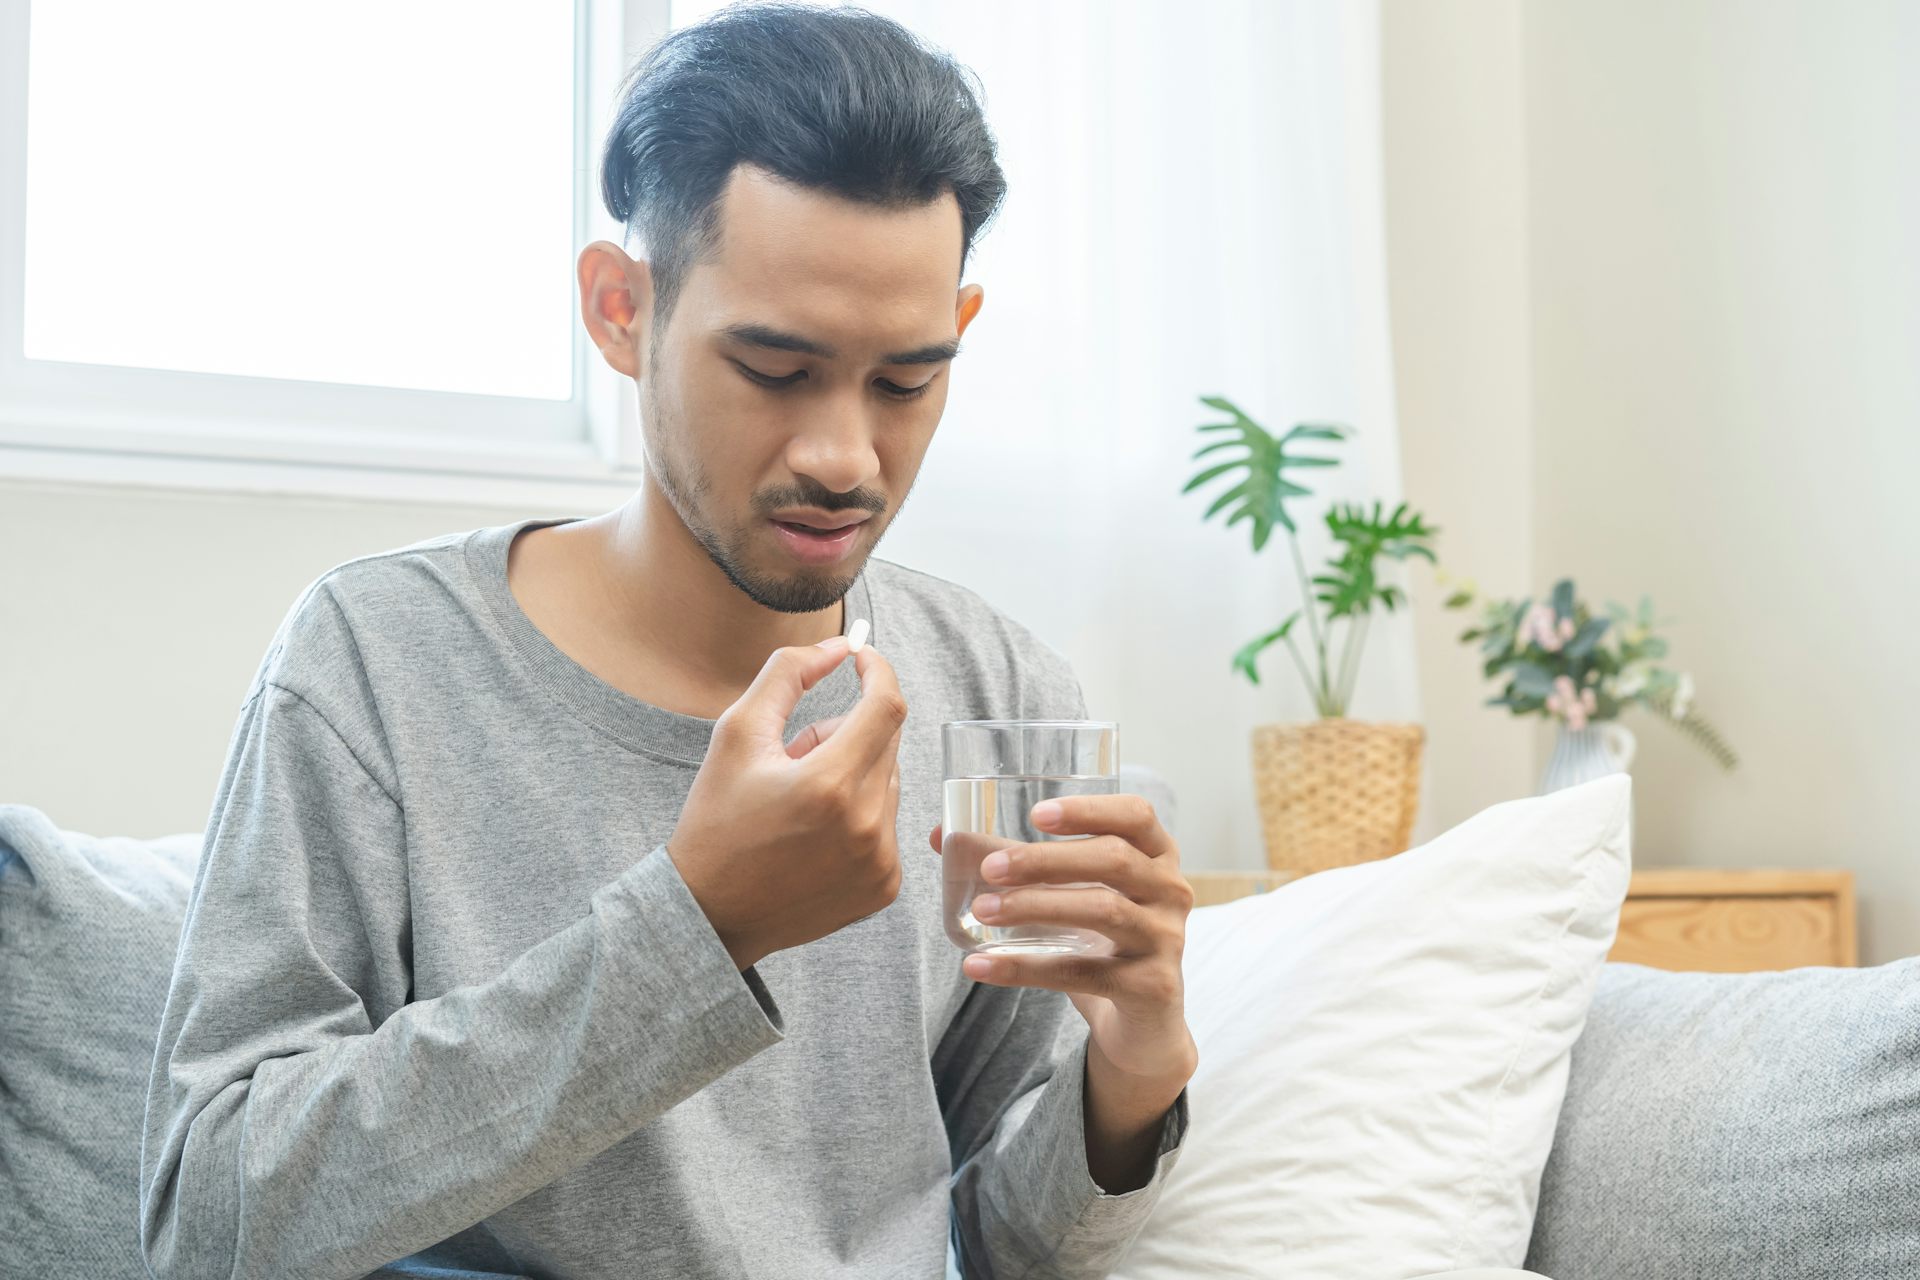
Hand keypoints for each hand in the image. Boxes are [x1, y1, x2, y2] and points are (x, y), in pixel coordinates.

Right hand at [669, 636, 905, 969]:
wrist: (710, 913)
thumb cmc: (717, 820)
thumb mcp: (737, 734)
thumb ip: (789, 675)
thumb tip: (840, 645)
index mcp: (829, 785)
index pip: (886, 706)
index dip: (878, 671)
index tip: (862, 658)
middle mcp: (865, 826)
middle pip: (886, 742)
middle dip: (848, 731)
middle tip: (797, 754)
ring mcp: (880, 861)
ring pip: (888, 782)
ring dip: (854, 773)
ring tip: (801, 802)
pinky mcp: (885, 886)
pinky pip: (888, 824)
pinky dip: (860, 815)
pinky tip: (815, 837)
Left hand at [926, 794, 1197, 1083]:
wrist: (1142, 1027)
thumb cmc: (1101, 943)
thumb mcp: (1068, 896)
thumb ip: (1015, 864)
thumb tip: (942, 835)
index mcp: (1156, 856)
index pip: (1136, 815)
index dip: (1089, 810)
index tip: (1035, 815)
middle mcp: (1171, 891)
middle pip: (1114, 860)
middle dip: (1047, 860)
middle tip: (991, 869)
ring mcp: (1166, 940)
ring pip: (1103, 911)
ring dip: (1036, 907)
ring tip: (983, 910)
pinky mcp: (1152, 987)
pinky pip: (1085, 973)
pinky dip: (1026, 969)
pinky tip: (980, 965)